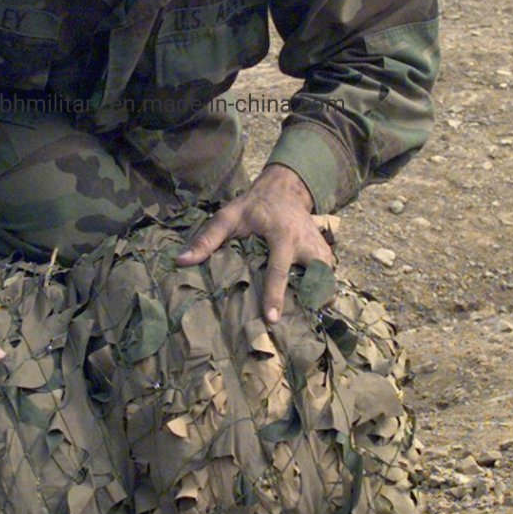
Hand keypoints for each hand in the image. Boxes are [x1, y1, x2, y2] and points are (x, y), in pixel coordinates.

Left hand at [175, 164, 333, 322]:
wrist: (283, 189)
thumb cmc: (253, 206)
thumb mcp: (227, 216)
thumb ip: (207, 239)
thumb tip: (182, 261)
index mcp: (282, 235)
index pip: (279, 269)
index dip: (275, 296)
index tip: (272, 319)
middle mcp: (306, 242)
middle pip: (317, 277)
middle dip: (314, 299)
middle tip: (302, 324)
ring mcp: (320, 247)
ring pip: (328, 278)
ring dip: (321, 296)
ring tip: (308, 317)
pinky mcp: (326, 252)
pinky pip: (330, 276)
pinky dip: (324, 289)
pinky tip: (312, 303)